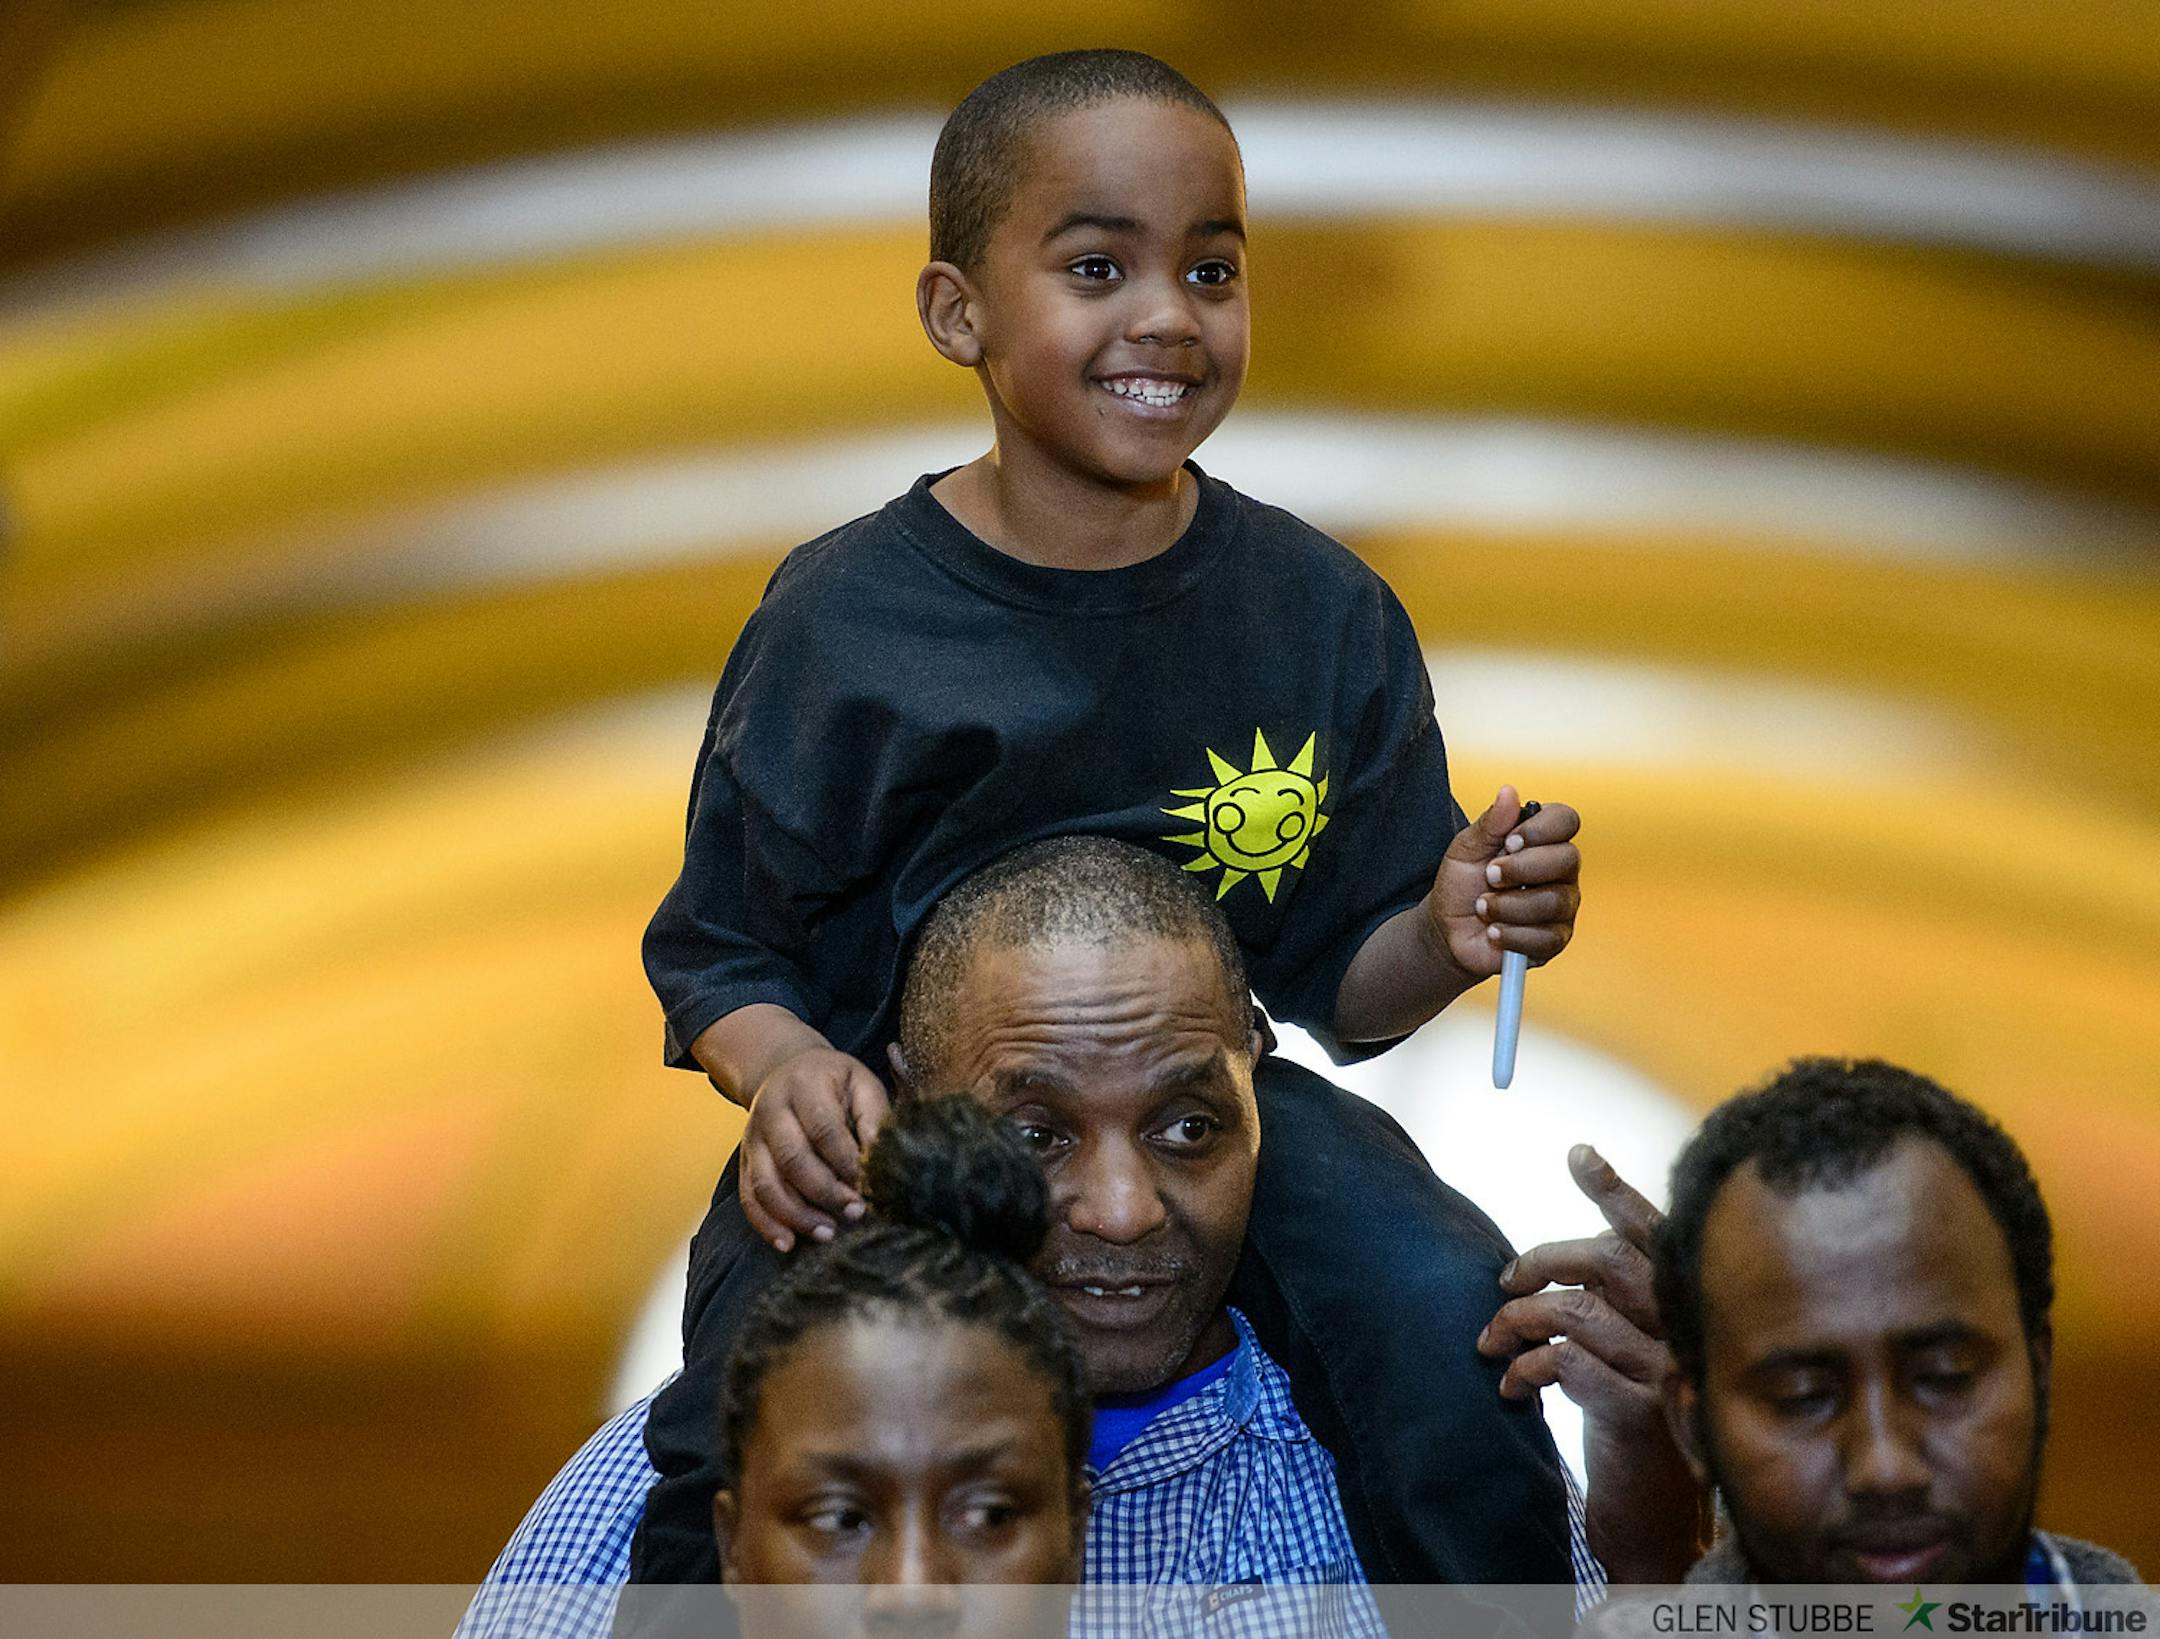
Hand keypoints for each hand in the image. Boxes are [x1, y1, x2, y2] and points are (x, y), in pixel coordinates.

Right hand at [739, 1048, 889, 1253]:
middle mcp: (771, 1110)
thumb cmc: (833, 1081)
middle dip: (826, 1192)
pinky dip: (766, 1224)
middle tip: (855, 1213)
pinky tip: (788, 1243)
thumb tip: (881, 1158)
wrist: (785, 1070)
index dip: (847, 1162)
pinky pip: (749, 1197)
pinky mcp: (746, 1160)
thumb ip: (874, 1116)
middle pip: (793, 1159)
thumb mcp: (860, 1082)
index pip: (824, 1129)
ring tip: (828, 1233)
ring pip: (767, 1183)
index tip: (870, 1187)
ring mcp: (752, 1137)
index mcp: (804, 1085)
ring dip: (797, 1215)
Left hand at [1426, 785, 1580, 981]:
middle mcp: (1560, 870)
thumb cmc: (1462, 884)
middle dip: (1520, 869)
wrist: (1448, 930)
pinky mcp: (1555, 940)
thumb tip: (1509, 792)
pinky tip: (1493, 931)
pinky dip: (1512, 934)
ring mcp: (1562, 905)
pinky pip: (1546, 938)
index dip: (1541, 829)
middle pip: (1567, 859)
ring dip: (1508, 905)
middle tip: (1489, 876)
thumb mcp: (1466, 848)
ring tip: (1483, 907)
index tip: (1509, 841)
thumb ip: (1490, 822)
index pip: (1566, 820)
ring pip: (1554, 901)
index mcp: (1542, 840)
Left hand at [1477, 1144, 1708, 1582]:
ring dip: (1516, 1321)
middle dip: (1543, 1259)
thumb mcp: (1624, 1359)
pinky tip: (1511, 1388)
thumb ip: (1607, 1309)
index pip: (1651, 1234)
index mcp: (1678, 1310)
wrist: (1654, 1523)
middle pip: (1607, 1260)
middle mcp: (1680, 1332)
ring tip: (1490, 1346)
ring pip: (1575, 1310)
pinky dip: (1526, 1368)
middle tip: (1504, 1284)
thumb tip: (1542, 1267)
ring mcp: (1663, 1373)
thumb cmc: (1631, 1430)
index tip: (1577, 1154)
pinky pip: (1566, 1364)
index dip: (1615, 1190)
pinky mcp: (1639, 1415)